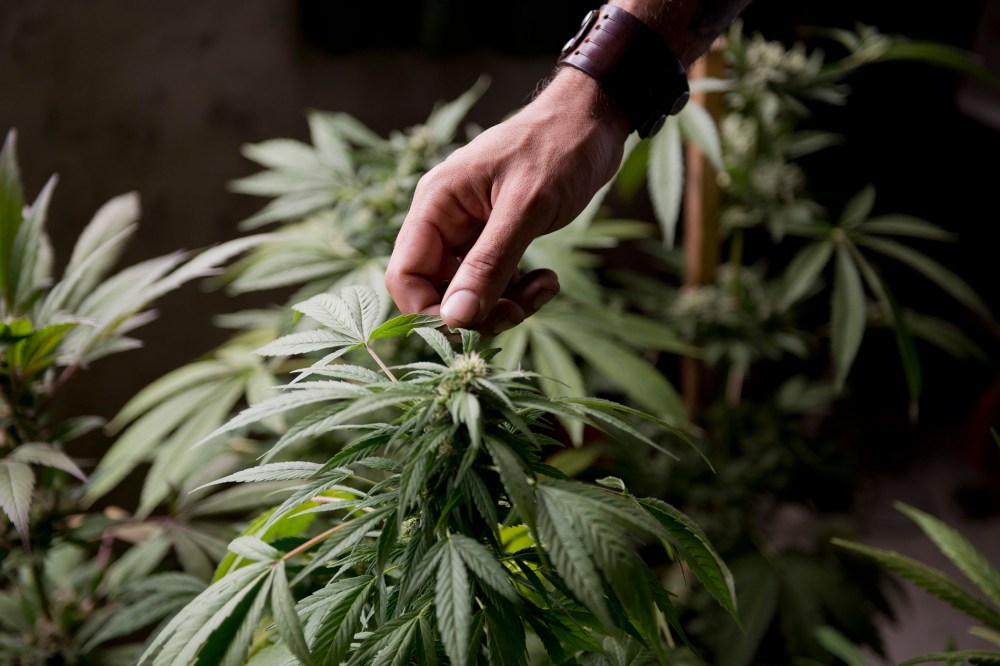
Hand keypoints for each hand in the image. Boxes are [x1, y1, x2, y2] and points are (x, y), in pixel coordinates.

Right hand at [385, 68, 628, 334]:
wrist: (593, 122)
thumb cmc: (558, 149)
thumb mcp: (526, 208)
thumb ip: (489, 264)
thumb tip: (454, 318)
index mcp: (436, 203)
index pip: (404, 274)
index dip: (430, 310)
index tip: (472, 325)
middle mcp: (444, 218)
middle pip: (436, 289)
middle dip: (476, 311)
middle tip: (519, 311)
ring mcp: (469, 230)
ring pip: (467, 291)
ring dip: (504, 303)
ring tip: (544, 288)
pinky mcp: (494, 237)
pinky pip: (493, 281)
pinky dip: (517, 291)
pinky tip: (547, 279)